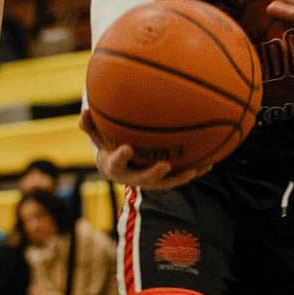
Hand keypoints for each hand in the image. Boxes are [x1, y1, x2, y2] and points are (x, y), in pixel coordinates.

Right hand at [79, 108, 211, 188]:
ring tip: (196, 169)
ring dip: (181, 177)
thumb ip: (90, 126)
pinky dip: (194, 171)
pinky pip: (179, 177)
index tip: (127, 148)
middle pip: (143, 179)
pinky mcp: (163, 181)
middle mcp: (133, 176)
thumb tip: (83, 111)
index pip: (116, 162)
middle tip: (164, 164)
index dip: (121, 156)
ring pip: (166, 182)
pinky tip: (210, 163)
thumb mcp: (97, 135)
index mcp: (115, 166)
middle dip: (154, 173)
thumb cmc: (108, 145)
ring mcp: (150, 181)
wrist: (118, 167)